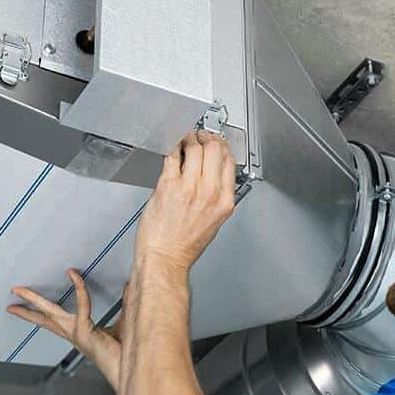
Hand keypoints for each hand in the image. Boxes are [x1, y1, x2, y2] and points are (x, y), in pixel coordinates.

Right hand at [6, 269, 124, 391]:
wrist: (131, 372)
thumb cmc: (126, 352)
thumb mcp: (125, 322)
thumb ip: (125, 304)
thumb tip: (130, 285)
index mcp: (78, 333)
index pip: (54, 319)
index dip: (44, 306)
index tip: (36, 296)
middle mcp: (74, 334)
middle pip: (44, 318)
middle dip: (26, 307)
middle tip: (13, 294)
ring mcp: (77, 334)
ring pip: (50, 313)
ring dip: (34, 300)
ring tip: (19, 290)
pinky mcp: (86, 333)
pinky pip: (81, 306)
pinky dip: (79, 289)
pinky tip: (73, 275)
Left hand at [134, 130, 236, 272]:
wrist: (164, 259)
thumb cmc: (184, 247)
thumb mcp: (213, 222)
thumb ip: (215, 198)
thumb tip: (210, 177)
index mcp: (224, 201)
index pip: (229, 162)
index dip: (222, 147)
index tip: (215, 143)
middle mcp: (209, 192)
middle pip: (214, 149)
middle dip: (207, 137)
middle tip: (199, 135)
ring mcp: (188, 187)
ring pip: (194, 148)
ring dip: (189, 139)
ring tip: (184, 140)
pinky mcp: (167, 186)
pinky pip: (172, 157)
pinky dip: (172, 149)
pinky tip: (172, 150)